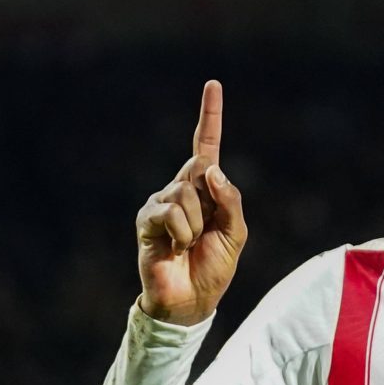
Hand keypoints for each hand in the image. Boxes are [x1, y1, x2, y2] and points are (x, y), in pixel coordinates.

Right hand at [135, 79, 246, 324]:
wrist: (191, 300)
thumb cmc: (214, 267)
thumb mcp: (236, 233)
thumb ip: (230, 200)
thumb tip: (210, 168)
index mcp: (205, 189)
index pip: (207, 146)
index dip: (210, 116)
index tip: (213, 84)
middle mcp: (181, 188)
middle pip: (201, 168)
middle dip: (211, 202)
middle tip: (205, 233)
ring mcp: (162, 202)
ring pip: (187, 193)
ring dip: (197, 224)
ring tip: (189, 244)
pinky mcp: (147, 218)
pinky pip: (171, 212)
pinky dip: (182, 233)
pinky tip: (176, 248)